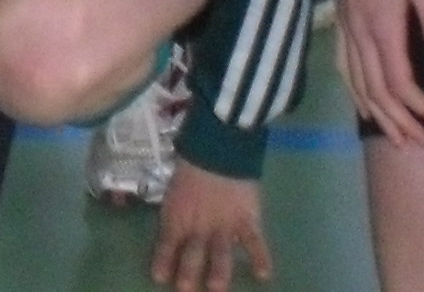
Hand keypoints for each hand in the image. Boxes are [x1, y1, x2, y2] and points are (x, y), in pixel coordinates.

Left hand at [149, 162, 270, 290]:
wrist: (219, 144)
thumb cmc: (192, 165)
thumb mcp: (174, 189)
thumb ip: (175, 213)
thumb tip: (173, 232)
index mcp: (178, 215)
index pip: (167, 242)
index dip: (163, 260)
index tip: (160, 277)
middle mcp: (199, 225)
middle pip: (193, 253)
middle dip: (188, 272)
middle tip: (186, 289)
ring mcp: (224, 224)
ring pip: (221, 252)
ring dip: (219, 271)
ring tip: (216, 287)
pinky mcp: (247, 219)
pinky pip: (254, 241)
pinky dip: (260, 257)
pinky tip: (263, 274)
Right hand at [332, 0, 423, 145]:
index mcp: (383, 29)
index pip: (399, 83)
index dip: (420, 107)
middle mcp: (360, 36)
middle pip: (376, 92)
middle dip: (398, 122)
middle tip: (420, 144)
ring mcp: (346, 30)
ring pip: (356, 85)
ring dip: (375, 114)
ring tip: (394, 137)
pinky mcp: (341, 22)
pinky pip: (344, 68)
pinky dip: (355, 92)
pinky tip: (363, 103)